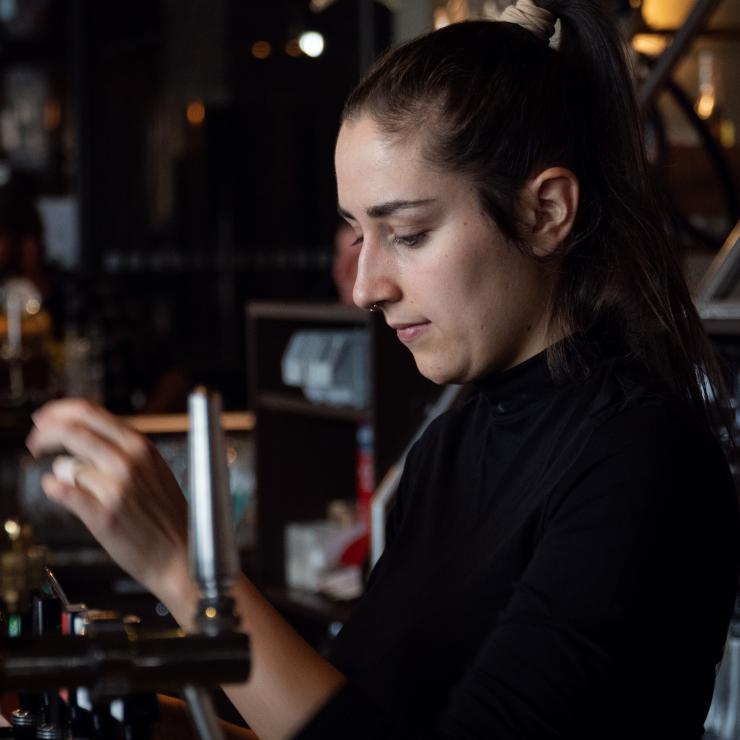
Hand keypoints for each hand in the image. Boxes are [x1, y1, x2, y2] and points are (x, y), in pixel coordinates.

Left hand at [26, 399, 192, 605]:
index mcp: (141, 446)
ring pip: (66, 466)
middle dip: (44, 434)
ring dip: (62, 475)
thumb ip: (120, 449)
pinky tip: (58, 491)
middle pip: (71, 430)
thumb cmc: (167, 516)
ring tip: (76, 487)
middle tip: (35, 442)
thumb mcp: (153, 469)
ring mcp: (116, 487)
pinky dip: (53, 489)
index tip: (44, 418)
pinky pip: (62, 492)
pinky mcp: (103, 515)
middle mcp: (129, 461)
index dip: (58, 412)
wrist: (180, 554)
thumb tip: (79, 435)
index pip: (90, 412)